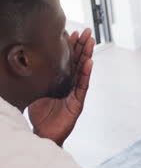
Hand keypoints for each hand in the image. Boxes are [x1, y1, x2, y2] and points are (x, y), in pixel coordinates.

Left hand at [28, 28, 94, 145]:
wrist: (43, 135)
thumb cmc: (39, 116)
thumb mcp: (34, 92)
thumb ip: (35, 79)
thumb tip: (22, 64)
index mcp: (60, 81)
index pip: (67, 61)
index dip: (71, 47)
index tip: (72, 33)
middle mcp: (70, 85)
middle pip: (78, 62)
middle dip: (82, 46)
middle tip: (86, 31)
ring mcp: (75, 93)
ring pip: (83, 71)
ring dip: (87, 55)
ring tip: (90, 42)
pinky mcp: (77, 103)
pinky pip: (83, 86)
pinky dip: (85, 73)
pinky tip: (89, 62)